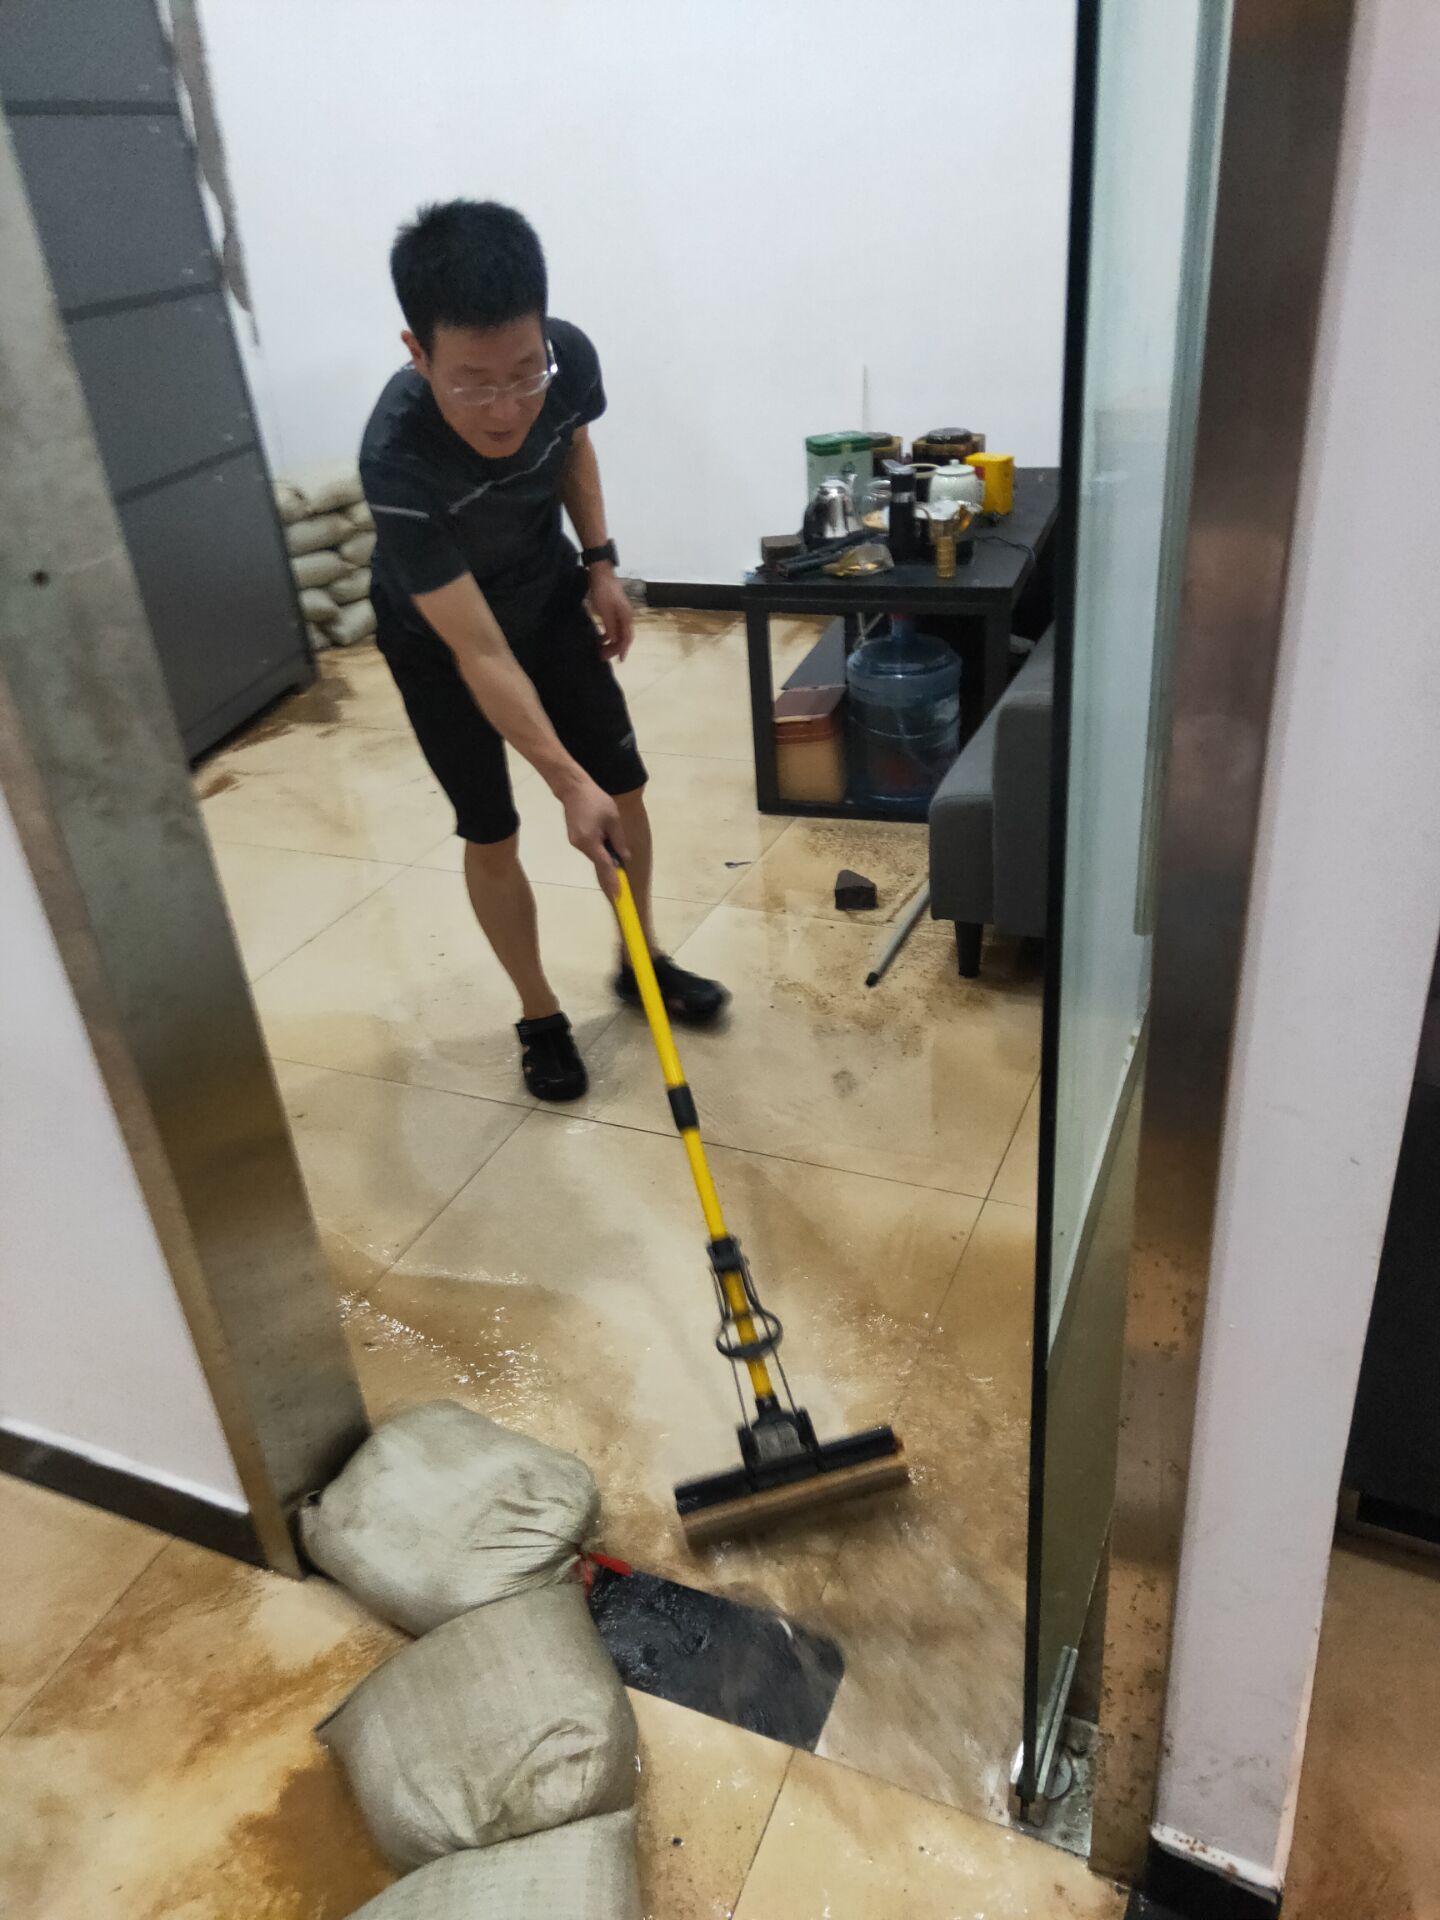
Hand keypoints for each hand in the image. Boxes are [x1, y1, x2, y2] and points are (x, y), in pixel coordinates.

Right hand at [561, 774, 628, 898]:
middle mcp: (580, 845)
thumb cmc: (596, 800)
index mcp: (590, 841)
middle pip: (598, 863)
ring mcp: (575, 843)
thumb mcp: (613, 819)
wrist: (573, 789)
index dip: (612, 880)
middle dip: (609, 873)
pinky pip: (590, 849)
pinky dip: (598, 852)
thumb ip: (619, 840)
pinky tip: (606, 848)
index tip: (617, 894)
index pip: (604, 865)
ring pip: (594, 856)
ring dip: (605, 860)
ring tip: (616, 859)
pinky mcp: (574, 838)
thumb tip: (624, 858)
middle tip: (619, 890)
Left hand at [588, 566, 634, 663]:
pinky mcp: (615, 610)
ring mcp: (622, 613)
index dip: (622, 650)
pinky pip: (614, 626)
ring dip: (611, 642)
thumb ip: (610, 628)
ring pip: (619, 632)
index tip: (619, 660)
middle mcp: (627, 616)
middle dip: (615, 648)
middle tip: (603, 656)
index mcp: (626, 617)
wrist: (601, 573)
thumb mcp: (605, 612)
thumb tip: (614, 641)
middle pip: (624, 637)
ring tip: (601, 648)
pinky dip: (608, 634)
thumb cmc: (603, 591)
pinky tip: (600, 637)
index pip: (627, 639)